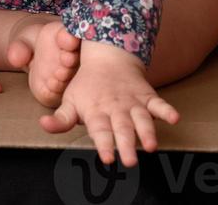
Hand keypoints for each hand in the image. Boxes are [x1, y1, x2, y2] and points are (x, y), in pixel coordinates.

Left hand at [38, 40, 179, 167]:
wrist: (108, 55)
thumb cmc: (86, 85)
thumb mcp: (70, 100)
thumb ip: (60, 119)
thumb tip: (42, 125)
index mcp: (96, 111)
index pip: (100, 130)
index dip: (103, 144)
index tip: (106, 158)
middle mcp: (115, 108)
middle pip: (122, 128)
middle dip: (126, 144)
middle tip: (130, 161)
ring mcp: (133, 101)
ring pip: (142, 118)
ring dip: (147, 131)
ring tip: (151, 145)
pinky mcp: (147, 96)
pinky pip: (158, 102)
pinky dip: (167, 109)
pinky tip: (175, 118)